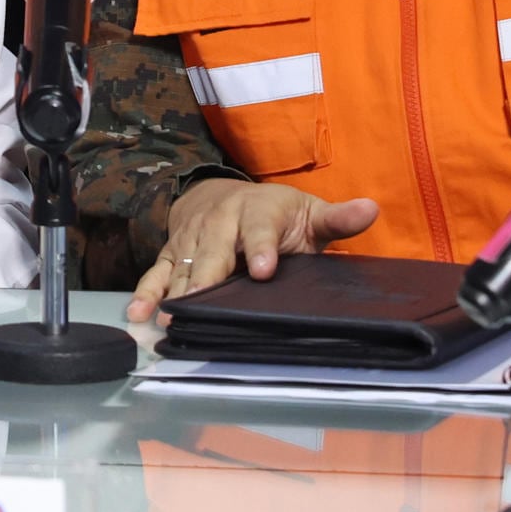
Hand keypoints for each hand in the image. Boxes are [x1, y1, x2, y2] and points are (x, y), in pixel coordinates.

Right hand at [126, 179, 378, 321]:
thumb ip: (337, 219)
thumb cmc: (276, 214)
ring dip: (174, 291)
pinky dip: (146, 292)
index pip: (260, 230)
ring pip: (183, 265)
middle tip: (200, 305)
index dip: (261, 248)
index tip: (263, 270)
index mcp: (258, 212)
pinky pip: (157, 272)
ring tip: (169, 317)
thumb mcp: (309, 213)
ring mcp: (192, 238)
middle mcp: (220, 222)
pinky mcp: (171, 252)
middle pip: (213, 251)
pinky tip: (139, 314)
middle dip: (207, 277)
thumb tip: (372, 209)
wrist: (220, 194)